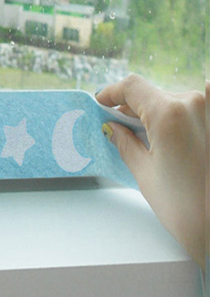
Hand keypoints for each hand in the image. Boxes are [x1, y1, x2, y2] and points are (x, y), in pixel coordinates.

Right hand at [96, 74, 204, 269]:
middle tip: (118, 127)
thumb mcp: (146, 174)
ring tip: (146, 140)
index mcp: (169, 114)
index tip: (101, 101)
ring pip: (173, 102)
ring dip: (155, 114)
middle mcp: (194, 104)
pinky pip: (192, 112)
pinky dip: (176, 119)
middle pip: (152, 95)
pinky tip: (169, 137)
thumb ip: (126, 143)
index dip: (112, 92)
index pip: (132, 87)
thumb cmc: (188, 209)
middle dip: (132, 108)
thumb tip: (112, 128)